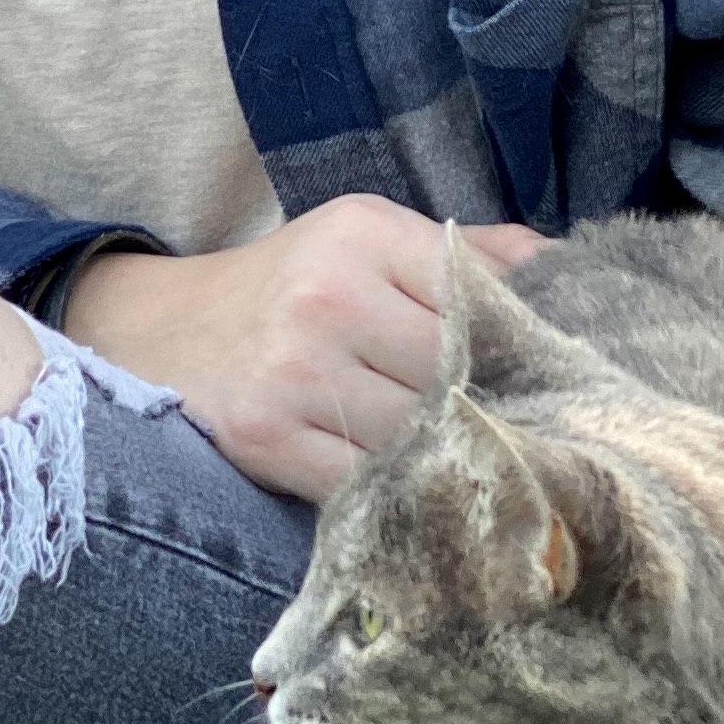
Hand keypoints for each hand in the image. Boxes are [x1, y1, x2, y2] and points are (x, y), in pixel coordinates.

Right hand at [64, 198, 542, 502]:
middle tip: (526, 436)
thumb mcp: (363, 239)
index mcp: (363, 234)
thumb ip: (465, 252)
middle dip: (492, 406)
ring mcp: (295, 371)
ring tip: (476, 465)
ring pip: (420, 432)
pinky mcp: (268, 439)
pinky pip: (367, 480)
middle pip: (458, 371)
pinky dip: (396, 489)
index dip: (524, 343)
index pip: (481, 295)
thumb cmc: (287, 286)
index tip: (552, 378)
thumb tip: (566, 268)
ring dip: (450, 455)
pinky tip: (410, 486)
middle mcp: (328, 296)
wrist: (157, 332)